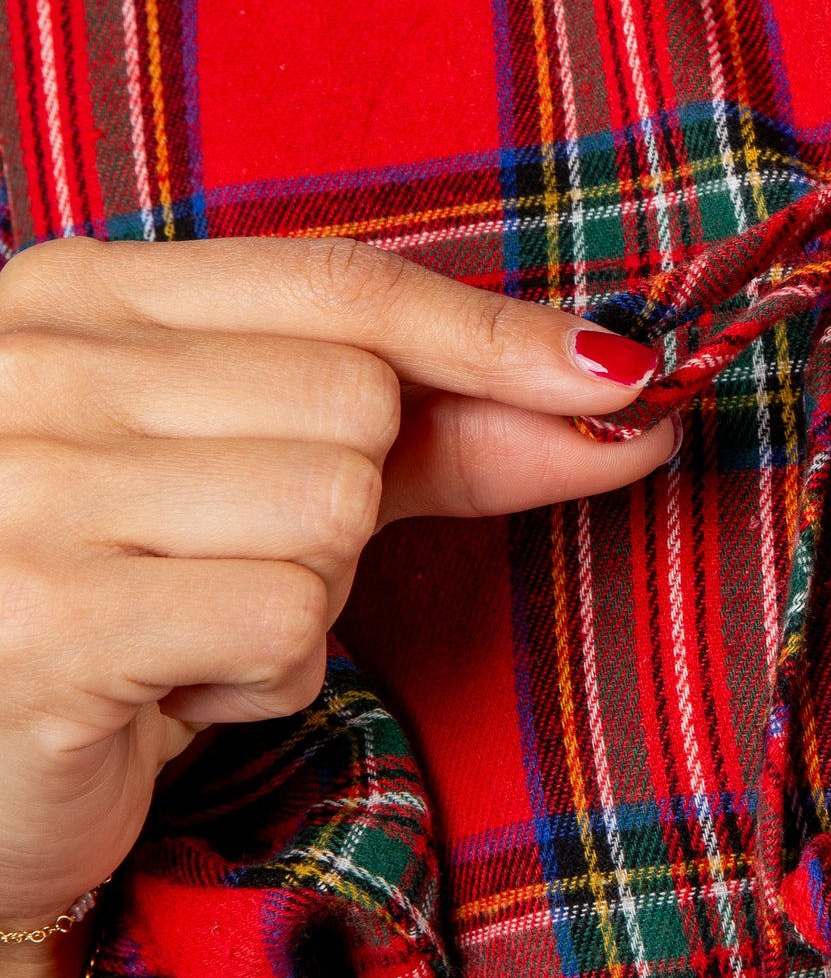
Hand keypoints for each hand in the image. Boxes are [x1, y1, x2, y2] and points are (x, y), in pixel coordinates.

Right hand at [0, 237, 674, 977]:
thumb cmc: (119, 618)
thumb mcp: (256, 486)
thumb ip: (435, 433)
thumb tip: (624, 396)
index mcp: (74, 294)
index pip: (338, 284)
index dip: (493, 334)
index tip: (621, 374)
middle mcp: (35, 369)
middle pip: (353, 402)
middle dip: (341, 511)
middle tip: (220, 569)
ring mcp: (29, 490)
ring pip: (329, 512)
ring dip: (299, 605)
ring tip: (184, 632)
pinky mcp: (52, 622)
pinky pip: (284, 624)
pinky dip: (262, 680)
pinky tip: (168, 692)